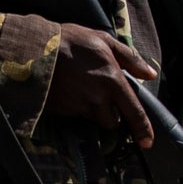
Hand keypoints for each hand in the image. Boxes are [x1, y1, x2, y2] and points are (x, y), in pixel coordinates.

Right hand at [46, 25, 156, 147]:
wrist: (31, 48)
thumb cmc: (70, 41)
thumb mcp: (104, 41)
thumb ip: (131, 59)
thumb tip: (150, 74)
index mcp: (113, 82)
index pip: (134, 114)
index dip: (143, 130)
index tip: (147, 142)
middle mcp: (97, 100)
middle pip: (111, 121)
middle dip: (110, 113)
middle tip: (100, 94)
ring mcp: (77, 107)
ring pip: (91, 117)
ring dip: (91, 109)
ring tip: (81, 87)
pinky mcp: (60, 111)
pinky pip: (73, 114)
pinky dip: (73, 106)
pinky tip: (68, 88)